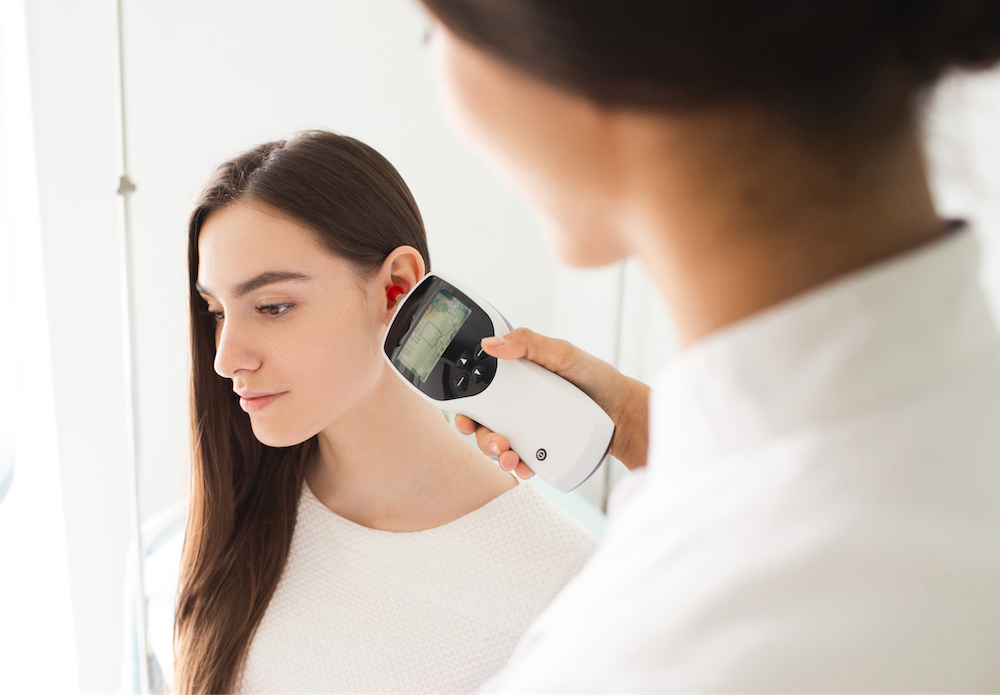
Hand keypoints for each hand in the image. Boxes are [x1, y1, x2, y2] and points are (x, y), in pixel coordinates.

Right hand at [456, 328, 649, 478]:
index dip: (463, 406)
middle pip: (482, 424)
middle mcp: (517, 407)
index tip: (464, 416)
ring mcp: (528, 431)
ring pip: (498, 446)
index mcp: (515, 382)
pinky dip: (518, 468)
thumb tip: (491, 343)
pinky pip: (522, 463)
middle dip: (479, 436)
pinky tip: (524, 467)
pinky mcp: (542, 452)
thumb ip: (527, 343)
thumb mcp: (561, 353)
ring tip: (510, 455)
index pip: (479, 393)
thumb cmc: (594, 377)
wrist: (623, 412)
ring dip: (496, 454)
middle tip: (495, 439)